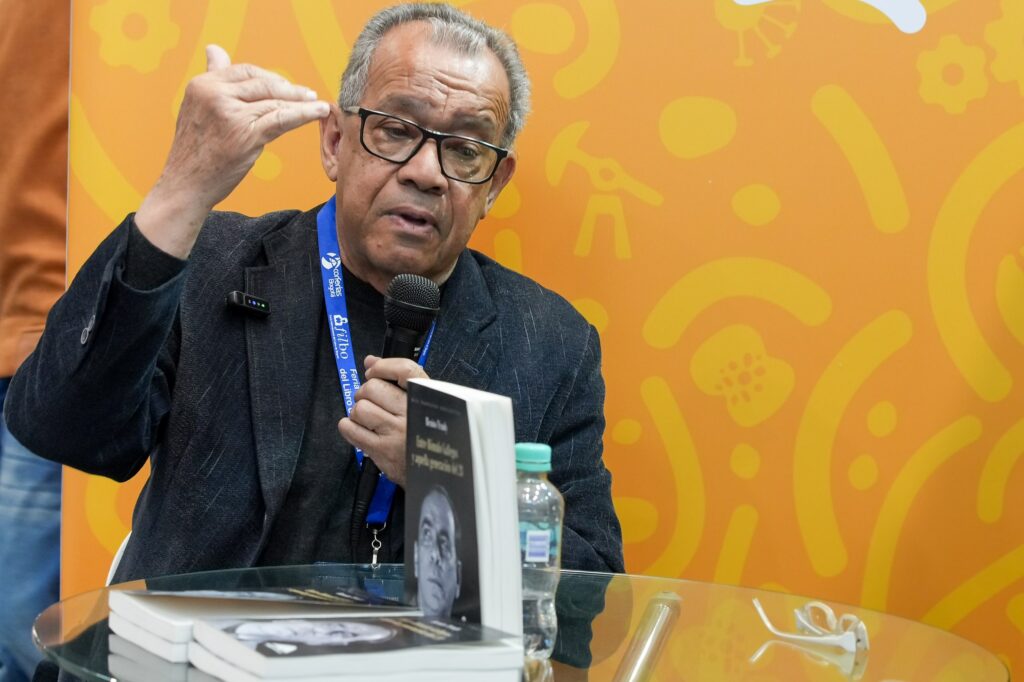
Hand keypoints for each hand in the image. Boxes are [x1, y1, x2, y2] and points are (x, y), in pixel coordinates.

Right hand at [135, 44, 329, 257]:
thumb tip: (214, 49)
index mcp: (202, 84)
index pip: (245, 71)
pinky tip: (318, 111)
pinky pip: (282, 118)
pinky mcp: (246, 134)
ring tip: (317, 104)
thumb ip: (212, 79)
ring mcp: (231, 113)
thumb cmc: (194, 150)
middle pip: (263, 83)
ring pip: (275, 101)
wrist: (186, 184)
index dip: (270, 77)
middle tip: (307, 94)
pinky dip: (304, 114)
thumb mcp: (196, 106)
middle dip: (288, 89)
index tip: (285, 85)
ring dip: (300, 102)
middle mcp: (214, 94)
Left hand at [338, 356, 427, 487]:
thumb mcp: (424, 406)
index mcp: (428, 399)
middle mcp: (413, 414)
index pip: (405, 370)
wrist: (438, 476)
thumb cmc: (427, 437)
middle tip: (371, 402)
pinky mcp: (382, 452)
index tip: (373, 371)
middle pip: (373, 388)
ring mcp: (396, 434)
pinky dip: (348, 426)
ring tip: (367, 419)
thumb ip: (398, 380)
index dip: (383, 366)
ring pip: (361, 409)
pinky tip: (358, 429)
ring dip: (358, 412)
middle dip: (365, 393)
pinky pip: (351, 430)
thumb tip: (370, 361)